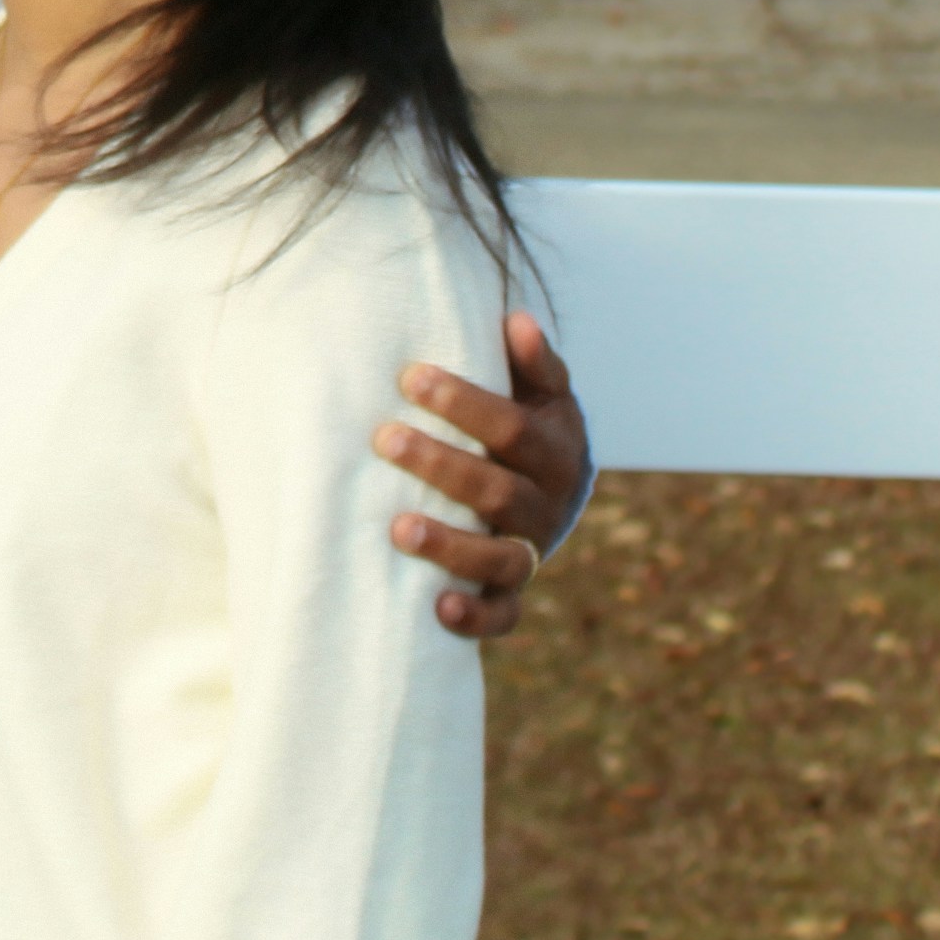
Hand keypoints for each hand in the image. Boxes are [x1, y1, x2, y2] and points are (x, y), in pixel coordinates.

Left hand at [374, 310, 590, 643]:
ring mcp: (529, 553)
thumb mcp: (540, 393)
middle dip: (441, 465)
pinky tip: (438, 607)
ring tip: (398, 527)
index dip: (465, 403)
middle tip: (385, 439)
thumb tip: (518, 321)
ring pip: (500, 558)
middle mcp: (546, 505)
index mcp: (554, 450)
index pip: (513, 427)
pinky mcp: (511, 595)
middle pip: (499, 491)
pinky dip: (475, 618)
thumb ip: (532, 362)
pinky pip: (502, 616)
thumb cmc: (527, 428)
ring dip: (450, 545)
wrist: (552, 495)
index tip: (410, 377)